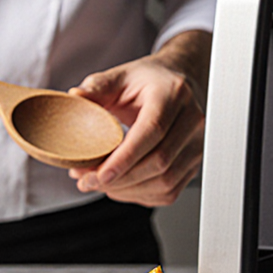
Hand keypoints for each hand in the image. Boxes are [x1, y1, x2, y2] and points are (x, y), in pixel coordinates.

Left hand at [67, 31, 210, 206]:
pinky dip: (140, 195)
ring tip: (99, 182)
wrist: (177, 83)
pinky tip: (120, 186)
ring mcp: (197, 143)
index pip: (152, 131)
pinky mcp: (194, 163)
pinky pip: (168, 191)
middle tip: (87, 180)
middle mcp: (192, 119)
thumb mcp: (118, 77)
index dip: (125, 158)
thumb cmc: (146, 82)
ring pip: (165, 181)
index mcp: (172, 93)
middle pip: (160, 161)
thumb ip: (96, 87)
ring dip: (127, 189)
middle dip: (120, 178)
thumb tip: (75, 97)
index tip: (100, 174)